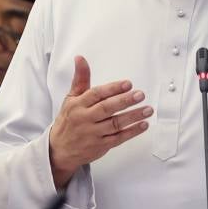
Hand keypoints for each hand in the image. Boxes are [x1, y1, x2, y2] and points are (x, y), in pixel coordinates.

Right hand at [49, 56, 151, 188]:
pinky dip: (132, 132)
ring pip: (115, 124)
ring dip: (133, 117)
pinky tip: (143, 125)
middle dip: (124, 101)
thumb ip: (80, 79)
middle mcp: (85, 119)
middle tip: (140, 95)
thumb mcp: (71, 98)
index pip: (96, 94)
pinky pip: (118, 138)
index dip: (112, 88)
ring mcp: (93, 134)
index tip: (127, 84)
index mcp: (78, 105)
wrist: (59, 150)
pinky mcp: (100, 146)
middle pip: (106, 109)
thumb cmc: (68, 120)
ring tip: (147, 109)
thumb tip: (80, 58)